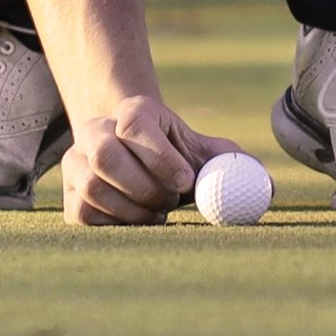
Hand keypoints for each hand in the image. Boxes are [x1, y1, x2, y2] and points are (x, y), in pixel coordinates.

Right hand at [61, 94, 240, 225]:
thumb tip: (266, 187)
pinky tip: (138, 220)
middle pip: (106, 156)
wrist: (135, 159)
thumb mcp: (204, 152)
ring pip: (93, 188)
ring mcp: (76, 164)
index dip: (159, 155)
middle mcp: (95, 131)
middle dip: (144, 186)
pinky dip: (116, 224)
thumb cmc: (176, 157)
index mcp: (132, 111)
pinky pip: (85, 215)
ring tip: (157, 211)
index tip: (185, 181)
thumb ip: (233, 164)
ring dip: (132, 209)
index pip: (134, 124)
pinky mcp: (69, 198)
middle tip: (169, 203)